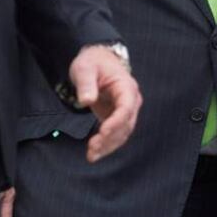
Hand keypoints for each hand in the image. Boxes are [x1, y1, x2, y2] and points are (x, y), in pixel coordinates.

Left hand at [69, 45, 141, 162]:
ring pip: (123, 133)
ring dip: (109, 145)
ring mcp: (126, 110)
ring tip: (91, 155)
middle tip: (92, 148)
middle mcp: (131, 100)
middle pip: (126, 124)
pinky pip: (116, 134)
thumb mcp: (85, 69)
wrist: (98, 61)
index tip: (102, 132)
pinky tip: (95, 153)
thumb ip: (86, 84)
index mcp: (126, 87)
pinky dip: (107, 144)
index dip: (116, 122)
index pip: (126, 107)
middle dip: (110, 138)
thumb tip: (87, 101)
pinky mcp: (117, 117)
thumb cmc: (92, 63)